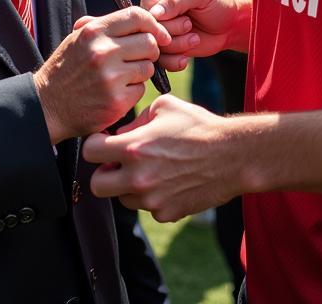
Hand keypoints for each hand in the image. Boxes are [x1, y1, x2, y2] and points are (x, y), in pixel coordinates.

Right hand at [33, 7, 171, 143]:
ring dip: (140, 72)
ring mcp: (111, 77)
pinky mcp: (116, 101)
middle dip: (149, 50)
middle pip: (149, 42)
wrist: (47, 106)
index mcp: (94, 31)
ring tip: (122, 76)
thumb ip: (105, 26)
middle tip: (138, 57)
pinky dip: (133, 91)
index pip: (137, 16)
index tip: (157, 33)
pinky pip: (141, 90)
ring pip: (148, 67)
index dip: (152, 24)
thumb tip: (139, 18)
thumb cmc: (65, 69)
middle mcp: (103, 51)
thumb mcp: (77, 39)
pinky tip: (116, 92)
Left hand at [85, 95, 240, 221]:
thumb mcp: (164, 106)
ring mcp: (151, 199)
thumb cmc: (198, 126)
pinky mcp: (166, 214)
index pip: (89, 151)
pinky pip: (147, 207)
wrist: (232, 155)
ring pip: (122, 198)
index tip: (105, 142)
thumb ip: (137, 120)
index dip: (95, 144)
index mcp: (134, 147)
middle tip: (119, 163)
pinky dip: (153, 196)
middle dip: (104, 172)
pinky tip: (169, 180)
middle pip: (97, 186)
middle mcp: (138, 177)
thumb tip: (121, 134)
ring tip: (151, 169)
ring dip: (129, 186)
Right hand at [139, 0, 249, 68]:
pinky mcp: (167, 47)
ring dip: (175, 44)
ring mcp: (163, 28)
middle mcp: (161, 7)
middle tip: (189, 25)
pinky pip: (161, 59)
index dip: (151, 5)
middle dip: (170, 28)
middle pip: (149, 20)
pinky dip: (174, 60)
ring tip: (194, 38)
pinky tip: (187, 55)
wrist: (231, 27)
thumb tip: (154, 13)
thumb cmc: (219, 4)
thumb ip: (177, 0)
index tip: (162, 16)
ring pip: (154, 41)